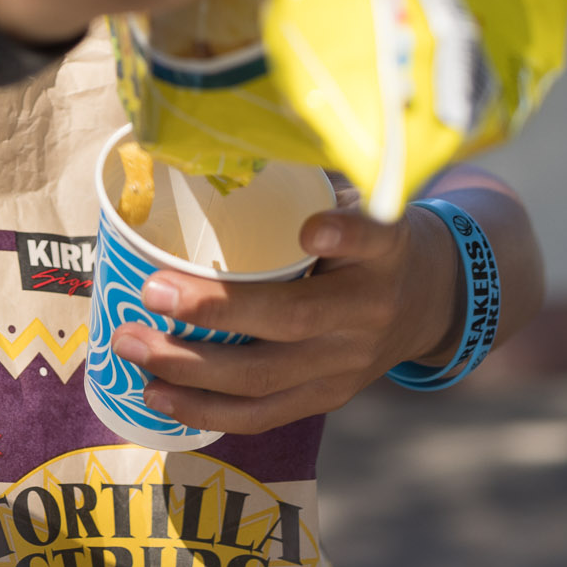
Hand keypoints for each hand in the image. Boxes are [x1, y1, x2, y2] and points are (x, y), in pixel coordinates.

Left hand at [109, 200, 463, 437]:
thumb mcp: (365, 202)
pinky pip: (262, 414)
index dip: (343, 233)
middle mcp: (369, 311)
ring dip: (188, 368)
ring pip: (264, 377)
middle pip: (292, 318)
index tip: (311, 224)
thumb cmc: (374, 239)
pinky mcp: (329, 398)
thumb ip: (311, 189)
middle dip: (214, 310)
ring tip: (131, 344)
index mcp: (385, 251)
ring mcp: (348, 365)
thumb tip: (216, 151)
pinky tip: (154, 392)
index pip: (372, 237)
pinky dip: (203, 408)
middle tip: (150, 292)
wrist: (435, 300)